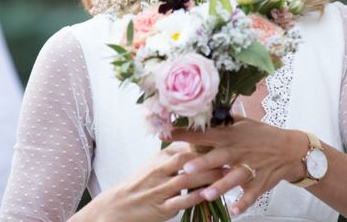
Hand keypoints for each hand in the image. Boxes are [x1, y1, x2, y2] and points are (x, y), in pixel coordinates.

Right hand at [71, 142, 223, 221]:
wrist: (116, 207)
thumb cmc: (140, 183)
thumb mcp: (155, 164)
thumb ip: (174, 154)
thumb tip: (196, 142)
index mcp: (159, 157)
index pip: (184, 144)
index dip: (203, 142)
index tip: (221, 138)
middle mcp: (159, 170)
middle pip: (187, 159)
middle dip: (209, 158)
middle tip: (229, 156)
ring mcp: (160, 189)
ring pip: (187, 179)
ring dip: (209, 176)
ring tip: (226, 174)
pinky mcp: (161, 208)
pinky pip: (182, 200)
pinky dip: (197, 197)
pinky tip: (210, 195)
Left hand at [166, 116, 307, 216]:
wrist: (290, 149)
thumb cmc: (262, 135)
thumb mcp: (243, 122)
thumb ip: (222, 119)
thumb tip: (202, 108)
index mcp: (231, 136)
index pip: (206, 133)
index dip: (187, 133)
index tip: (167, 133)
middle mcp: (239, 151)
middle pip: (219, 157)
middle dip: (203, 163)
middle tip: (186, 168)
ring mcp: (250, 167)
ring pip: (234, 177)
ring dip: (221, 186)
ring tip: (206, 194)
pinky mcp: (259, 181)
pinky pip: (251, 194)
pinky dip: (244, 203)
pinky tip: (234, 211)